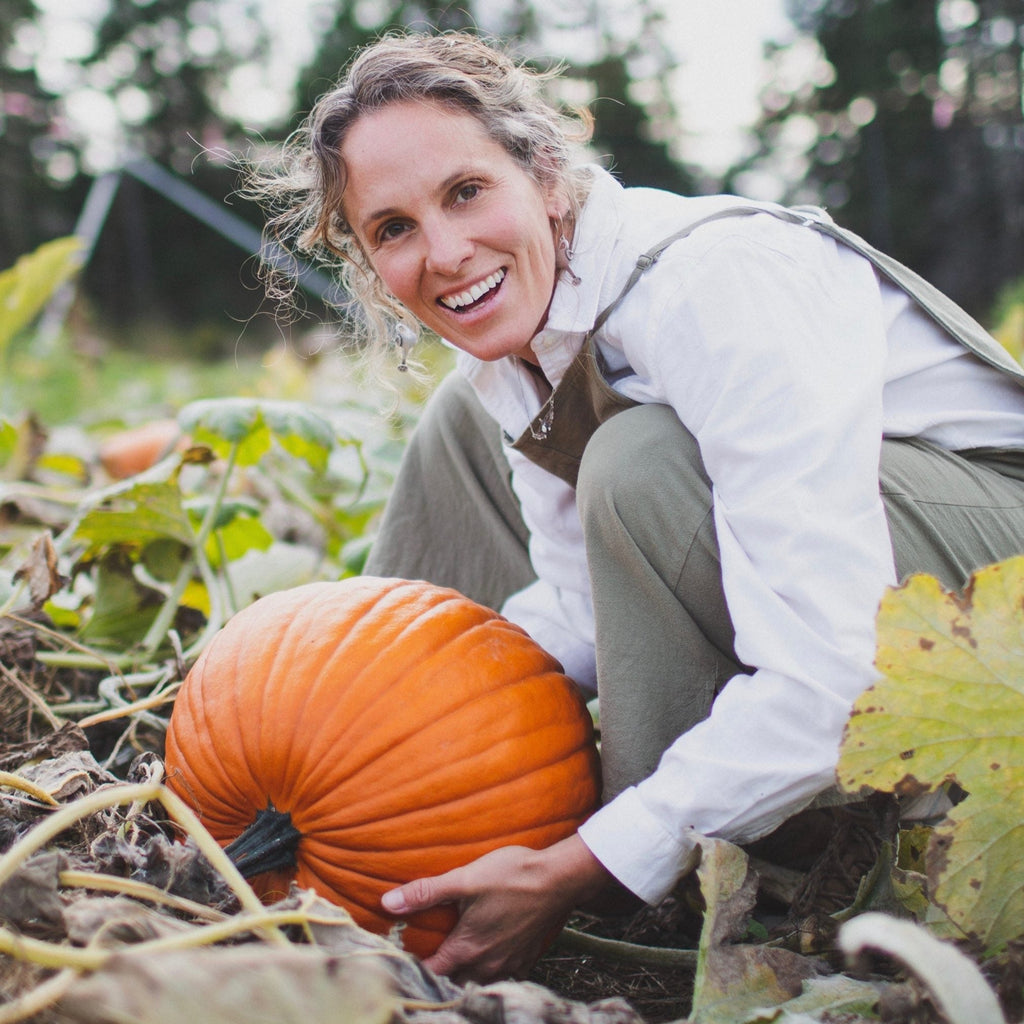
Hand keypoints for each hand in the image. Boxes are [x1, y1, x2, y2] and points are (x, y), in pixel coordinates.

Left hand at [381, 834, 611, 982]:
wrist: (560, 878)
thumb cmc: (512, 875)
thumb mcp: (465, 878)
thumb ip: (425, 893)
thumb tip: (387, 904)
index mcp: (467, 949)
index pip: (431, 973)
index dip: (413, 968)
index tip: (400, 959)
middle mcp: (487, 965)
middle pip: (454, 983)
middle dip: (439, 975)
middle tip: (426, 956)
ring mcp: (509, 964)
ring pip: (478, 982)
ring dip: (464, 975)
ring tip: (454, 958)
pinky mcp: (526, 958)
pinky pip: (502, 976)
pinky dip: (490, 971)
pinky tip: (487, 954)